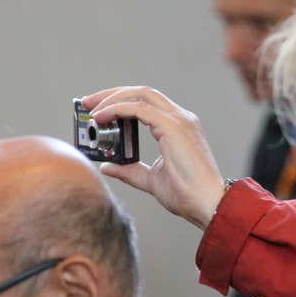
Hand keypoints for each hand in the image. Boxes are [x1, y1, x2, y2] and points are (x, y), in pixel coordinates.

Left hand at [81, 87, 225, 229]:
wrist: (207, 204)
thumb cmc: (187, 194)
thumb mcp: (151, 180)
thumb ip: (130, 170)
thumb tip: (107, 166)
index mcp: (177, 126)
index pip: (146, 102)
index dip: (120, 101)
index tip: (97, 110)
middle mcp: (180, 118)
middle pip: (141, 92)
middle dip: (111, 94)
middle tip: (87, 103)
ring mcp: (179, 120)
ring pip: (139, 95)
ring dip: (111, 98)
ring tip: (90, 108)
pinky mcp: (174, 126)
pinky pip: (139, 108)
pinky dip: (117, 109)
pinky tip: (101, 118)